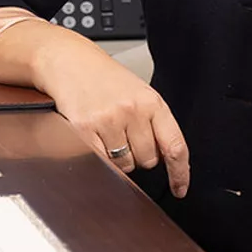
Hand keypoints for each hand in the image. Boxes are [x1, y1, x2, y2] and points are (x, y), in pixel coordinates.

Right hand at [33, 29, 190, 197]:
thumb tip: (164, 160)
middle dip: (139, 155)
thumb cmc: (106, 79)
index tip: (179, 189)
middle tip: (126, 135)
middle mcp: (132, 111)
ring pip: (124, 166)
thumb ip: (154, 123)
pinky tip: (96, 138)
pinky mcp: (85, 130)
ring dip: (118, 157)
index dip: (180, 173)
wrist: (71, 62)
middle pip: (148, 161)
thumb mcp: (140, 93)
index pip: (175, 146)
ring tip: (108, 132)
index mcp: (152, 102)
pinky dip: (100, 157)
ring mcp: (108, 121)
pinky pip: (101, 162)